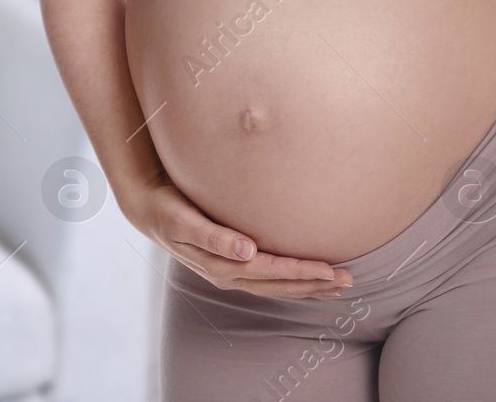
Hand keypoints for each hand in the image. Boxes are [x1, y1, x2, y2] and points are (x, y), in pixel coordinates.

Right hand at [124, 176, 351, 298]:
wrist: (147, 209)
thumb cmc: (167, 209)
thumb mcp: (182, 220)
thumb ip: (213, 235)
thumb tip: (247, 250)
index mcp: (219, 265)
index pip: (269, 272)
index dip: (299, 272)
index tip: (329, 268)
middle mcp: (227, 274)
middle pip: (277, 285)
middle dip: (312, 283)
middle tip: (348, 279)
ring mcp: (229, 272)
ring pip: (275, 287)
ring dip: (306, 286)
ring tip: (337, 284)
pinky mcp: (230, 265)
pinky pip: (267, 281)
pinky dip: (290, 282)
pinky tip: (307, 279)